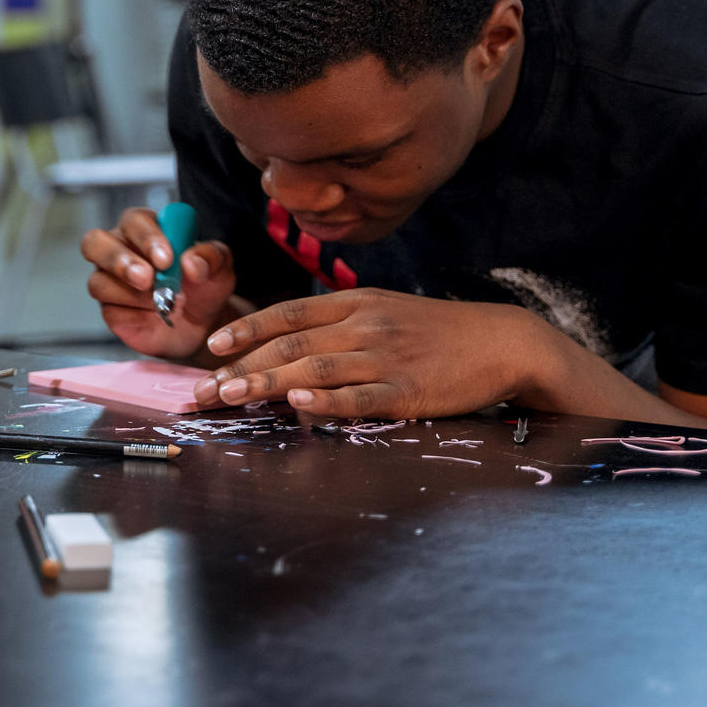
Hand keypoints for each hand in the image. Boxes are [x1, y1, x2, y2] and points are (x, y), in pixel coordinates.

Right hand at [80, 207, 237, 360]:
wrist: (203, 324)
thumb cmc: (205, 285)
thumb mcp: (219, 268)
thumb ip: (210, 257)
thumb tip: (189, 262)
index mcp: (146, 228)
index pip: (134, 221)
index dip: (146, 238)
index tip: (167, 259)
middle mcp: (120, 249)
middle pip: (94, 243)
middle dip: (119, 261)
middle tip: (147, 279)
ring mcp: (110, 281)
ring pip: (98, 282)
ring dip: (132, 295)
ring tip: (164, 304)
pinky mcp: (110, 310)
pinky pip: (109, 311)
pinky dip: (135, 316)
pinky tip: (156, 318)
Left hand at [194, 289, 549, 418]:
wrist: (502, 341)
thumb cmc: (438, 331)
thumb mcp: (386, 311)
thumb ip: (341, 325)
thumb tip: (292, 349)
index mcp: (356, 302)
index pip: (289, 314)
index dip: (248, 329)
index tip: (213, 346)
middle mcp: (365, 324)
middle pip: (292, 344)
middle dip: (242, 366)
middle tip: (203, 389)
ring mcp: (386, 356)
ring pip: (316, 368)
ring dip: (267, 383)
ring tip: (229, 397)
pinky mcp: (408, 389)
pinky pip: (361, 395)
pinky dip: (327, 399)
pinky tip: (299, 404)